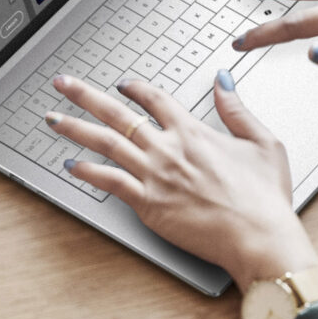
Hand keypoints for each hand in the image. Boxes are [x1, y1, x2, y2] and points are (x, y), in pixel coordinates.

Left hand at [45, 70, 317, 290]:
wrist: (258, 236)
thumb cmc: (265, 198)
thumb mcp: (263, 142)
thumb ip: (237, 109)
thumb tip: (223, 81)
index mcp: (193, 132)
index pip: (155, 99)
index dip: (135, 88)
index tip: (122, 84)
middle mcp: (168, 149)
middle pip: (117, 113)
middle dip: (85, 95)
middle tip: (63, 84)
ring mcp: (154, 176)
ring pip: (105, 144)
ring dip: (75, 129)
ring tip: (53, 119)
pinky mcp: (148, 204)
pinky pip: (109, 182)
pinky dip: (88, 172)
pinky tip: (71, 165)